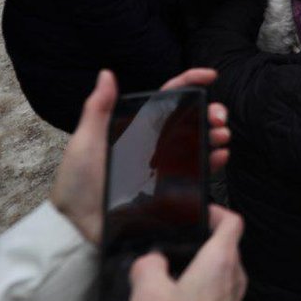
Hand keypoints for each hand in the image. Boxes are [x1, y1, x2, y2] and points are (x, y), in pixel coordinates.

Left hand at [49, 68, 230, 245]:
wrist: (79, 226)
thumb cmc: (78, 183)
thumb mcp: (86, 141)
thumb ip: (98, 108)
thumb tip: (106, 74)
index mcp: (136, 128)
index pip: (168, 98)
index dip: (190, 82)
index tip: (210, 77)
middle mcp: (153, 144)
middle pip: (190, 119)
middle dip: (211, 112)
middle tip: (220, 117)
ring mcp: (164, 166)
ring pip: (198, 143)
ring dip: (216, 134)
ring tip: (222, 136)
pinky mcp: (170, 188)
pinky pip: (198, 171)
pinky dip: (213, 161)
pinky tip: (219, 156)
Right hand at [127, 205, 247, 300]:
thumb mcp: (148, 291)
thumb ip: (148, 265)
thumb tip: (150, 261)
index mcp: (220, 261)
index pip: (231, 222)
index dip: (215, 211)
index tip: (197, 210)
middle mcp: (232, 279)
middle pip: (218, 250)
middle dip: (189, 250)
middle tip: (162, 256)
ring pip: (208, 279)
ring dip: (182, 280)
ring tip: (149, 294)